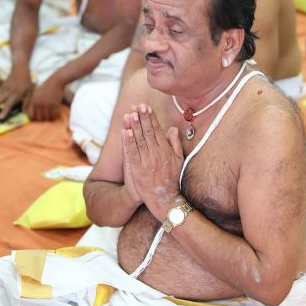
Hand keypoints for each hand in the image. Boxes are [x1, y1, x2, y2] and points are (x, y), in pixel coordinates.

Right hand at [0, 69, 32, 120]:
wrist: (19, 69)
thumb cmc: (26, 82)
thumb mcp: (30, 93)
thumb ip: (27, 103)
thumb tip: (25, 113)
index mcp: (16, 94)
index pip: (8, 104)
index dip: (4, 111)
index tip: (0, 117)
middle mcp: (8, 92)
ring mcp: (4, 88)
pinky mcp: (2, 86)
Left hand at [24, 76, 64, 120]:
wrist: (55, 81)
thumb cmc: (46, 87)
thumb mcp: (36, 94)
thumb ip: (32, 103)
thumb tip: (31, 114)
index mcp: (33, 101)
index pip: (31, 115)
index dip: (34, 119)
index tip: (38, 119)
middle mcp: (38, 104)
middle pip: (39, 118)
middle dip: (42, 120)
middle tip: (46, 119)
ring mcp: (46, 104)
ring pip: (47, 118)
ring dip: (49, 119)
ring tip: (51, 117)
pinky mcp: (54, 105)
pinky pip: (54, 115)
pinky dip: (55, 116)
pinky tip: (56, 114)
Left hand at [121, 103, 184, 219]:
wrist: (166, 199)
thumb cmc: (173, 180)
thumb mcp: (179, 160)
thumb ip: (175, 143)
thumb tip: (172, 128)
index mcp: (166, 150)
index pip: (157, 130)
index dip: (151, 118)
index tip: (146, 107)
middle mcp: (156, 154)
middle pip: (148, 132)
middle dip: (143, 118)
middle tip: (138, 105)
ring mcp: (147, 161)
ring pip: (139, 140)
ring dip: (135, 126)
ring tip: (131, 114)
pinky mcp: (138, 169)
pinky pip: (133, 153)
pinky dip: (129, 142)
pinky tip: (126, 131)